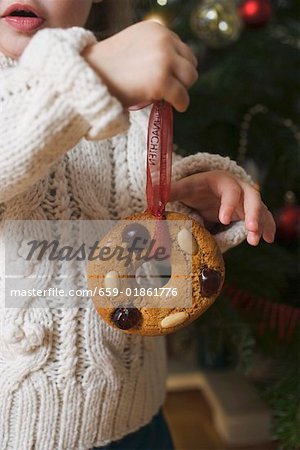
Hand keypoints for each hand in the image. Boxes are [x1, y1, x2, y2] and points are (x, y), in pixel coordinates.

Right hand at [81, 21, 197, 111]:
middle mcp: (163, 39)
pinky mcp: (161, 80)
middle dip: (181, 77)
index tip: (168, 77)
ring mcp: (163, 59)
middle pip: (190, 62)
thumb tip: (175, 70)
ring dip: (182, 89)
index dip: (176, 66)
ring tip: (168, 96)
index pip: (181, 48)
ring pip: (190, 78)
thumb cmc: (107, 66)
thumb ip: (154, 51)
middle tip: (168, 89)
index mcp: (157, 29)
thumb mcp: (135, 47)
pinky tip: (175, 106)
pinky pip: (182, 96)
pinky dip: (181, 103)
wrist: (88, 76)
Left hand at [170, 170, 275, 245]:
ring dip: (261, 223)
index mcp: (222, 181)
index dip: (228, 204)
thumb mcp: (183, 187)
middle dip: (253, 213)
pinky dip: (267, 227)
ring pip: (260, 208)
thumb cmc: (194, 187)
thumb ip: (170, 190)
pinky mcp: (249, 211)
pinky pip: (263, 217)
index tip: (223, 219)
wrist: (207, 188)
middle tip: (251, 229)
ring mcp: (246, 200)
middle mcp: (238, 188)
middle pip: (252, 197)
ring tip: (257, 241)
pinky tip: (268, 239)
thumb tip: (152, 193)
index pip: (229, 190)